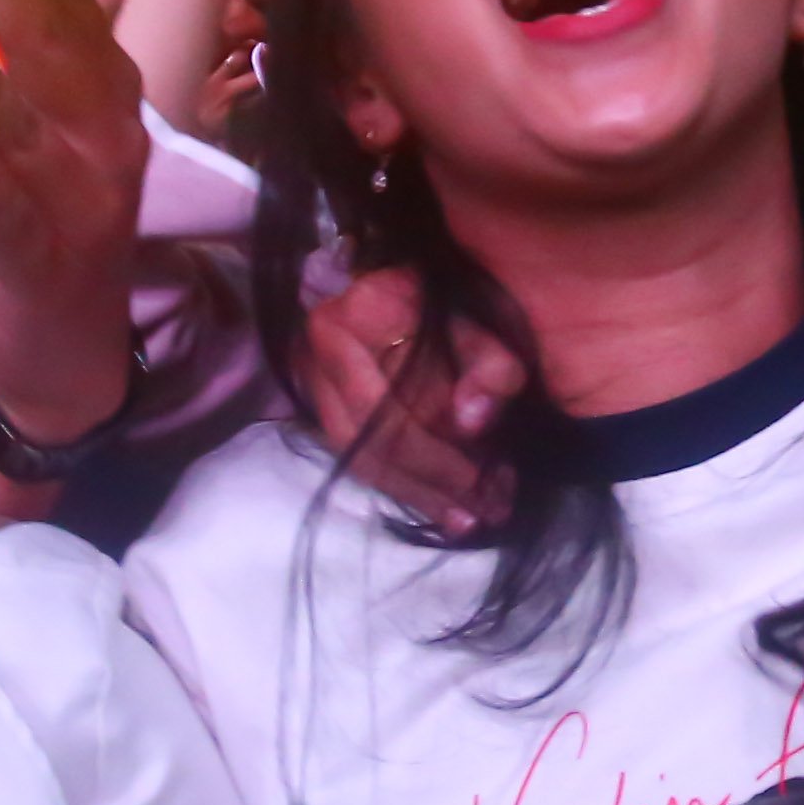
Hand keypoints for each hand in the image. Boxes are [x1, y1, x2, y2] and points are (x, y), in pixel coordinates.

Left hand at [0, 0, 152, 444]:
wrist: (68, 350)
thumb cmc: (58, 212)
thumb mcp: (67, 111)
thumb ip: (88, 20)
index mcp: (104, 96)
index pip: (75, 4)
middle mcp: (104, 141)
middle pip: (60, 48)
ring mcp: (80, 206)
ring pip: (31, 137)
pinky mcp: (44, 266)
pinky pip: (15, 223)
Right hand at [298, 264, 522, 536]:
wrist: (417, 284)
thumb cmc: (456, 300)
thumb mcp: (485, 320)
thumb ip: (490, 366)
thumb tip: (470, 424)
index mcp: (356, 315)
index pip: (383, 406)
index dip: (433, 455)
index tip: (482, 484)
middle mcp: (320, 348)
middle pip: (368, 439)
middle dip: (428, 485)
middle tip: (481, 515)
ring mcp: (312, 376)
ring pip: (358, 456)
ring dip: (415, 494)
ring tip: (465, 520)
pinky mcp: (321, 399)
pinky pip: (354, 455)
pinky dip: (400, 484)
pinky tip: (440, 504)